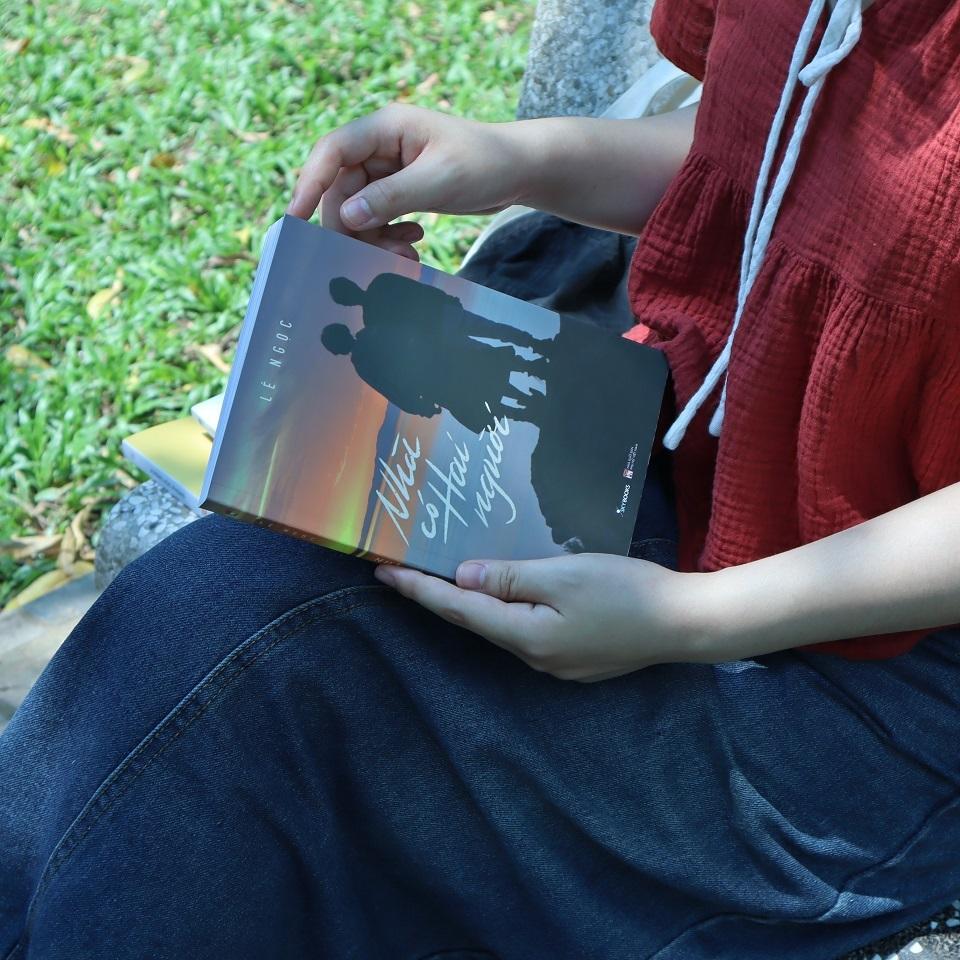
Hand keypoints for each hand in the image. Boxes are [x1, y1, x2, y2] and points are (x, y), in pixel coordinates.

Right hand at [286, 103, 527, 260]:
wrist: (519, 171)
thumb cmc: (485, 164)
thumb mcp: (438, 181)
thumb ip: (391, 198)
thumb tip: (346, 217)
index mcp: (386, 128)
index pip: (332, 152)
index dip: (310, 184)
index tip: (296, 218)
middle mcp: (381, 145)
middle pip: (343, 190)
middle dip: (355, 227)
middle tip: (378, 256)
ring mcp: (390, 169)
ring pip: (360, 210)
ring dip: (376, 237)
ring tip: (407, 253)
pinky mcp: (402, 190)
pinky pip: (378, 217)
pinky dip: (390, 235)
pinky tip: (415, 241)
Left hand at [373, 553, 708, 680]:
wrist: (685, 625)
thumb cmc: (626, 593)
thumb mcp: (564, 576)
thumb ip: (511, 577)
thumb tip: (464, 576)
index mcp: (526, 637)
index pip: (460, 610)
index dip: (420, 590)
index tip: (383, 572)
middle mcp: (534, 657)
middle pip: (476, 622)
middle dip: (439, 596)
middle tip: (404, 569)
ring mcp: (557, 662)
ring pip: (503, 626)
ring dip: (474, 602)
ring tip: (448, 573)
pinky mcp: (576, 657)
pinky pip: (528, 630)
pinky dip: (507, 609)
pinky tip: (506, 592)